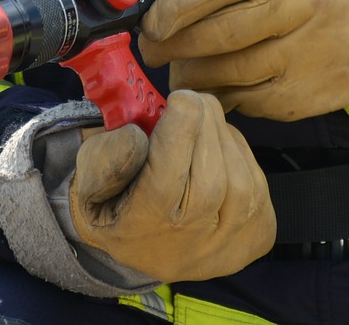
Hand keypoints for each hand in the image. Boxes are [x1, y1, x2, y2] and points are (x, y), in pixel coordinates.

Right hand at [69, 89, 274, 281]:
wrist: (151, 244)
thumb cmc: (118, 199)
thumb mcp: (89, 179)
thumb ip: (105, 157)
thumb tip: (138, 135)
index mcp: (139, 233)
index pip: (166, 182)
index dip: (179, 131)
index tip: (179, 98)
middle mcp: (188, 250)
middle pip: (211, 180)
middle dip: (205, 126)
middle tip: (189, 101)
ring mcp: (229, 247)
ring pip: (241, 179)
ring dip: (224, 137)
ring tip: (201, 123)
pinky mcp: (258, 236)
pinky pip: (259, 182)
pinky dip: (240, 154)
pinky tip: (218, 149)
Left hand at [140, 0, 348, 120]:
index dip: (172, 9)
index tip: (151, 20)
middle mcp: (299, 11)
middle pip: (215, 39)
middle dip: (172, 47)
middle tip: (153, 48)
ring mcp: (308, 58)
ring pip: (231, 77)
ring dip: (194, 76)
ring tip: (180, 69)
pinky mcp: (314, 95)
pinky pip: (255, 104)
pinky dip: (229, 97)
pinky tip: (220, 85)